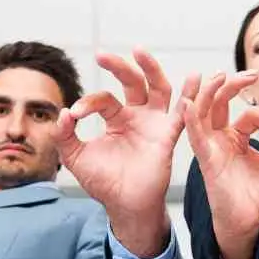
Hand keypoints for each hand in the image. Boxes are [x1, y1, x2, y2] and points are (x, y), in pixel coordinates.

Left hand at [53, 48, 200, 256]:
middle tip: (101, 55)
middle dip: (119, 67)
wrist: (124, 206)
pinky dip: (190, 97)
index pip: (104, 99)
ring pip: (158, 88)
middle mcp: (137, 116)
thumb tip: (62, 113)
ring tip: (140, 51)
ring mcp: (154, 124)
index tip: (75, 114)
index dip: (88, 103)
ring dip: (151, 69)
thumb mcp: (75, 157)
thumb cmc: (103, 183)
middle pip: (133, 82)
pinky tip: (195, 78)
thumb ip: (64, 136)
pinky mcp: (167, 137)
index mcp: (117, 118)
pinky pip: (182, 114)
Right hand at [183, 70, 258, 258]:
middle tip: (251, 74)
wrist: (249, 220)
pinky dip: (191, 119)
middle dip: (232, 85)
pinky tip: (190, 104)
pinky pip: (195, 136)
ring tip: (218, 76)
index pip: (251, 115)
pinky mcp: (206, 159)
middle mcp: (221, 139)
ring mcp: (211, 147)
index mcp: (237, 138)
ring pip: (203, 112)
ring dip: (208, 93)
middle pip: (219, 103)